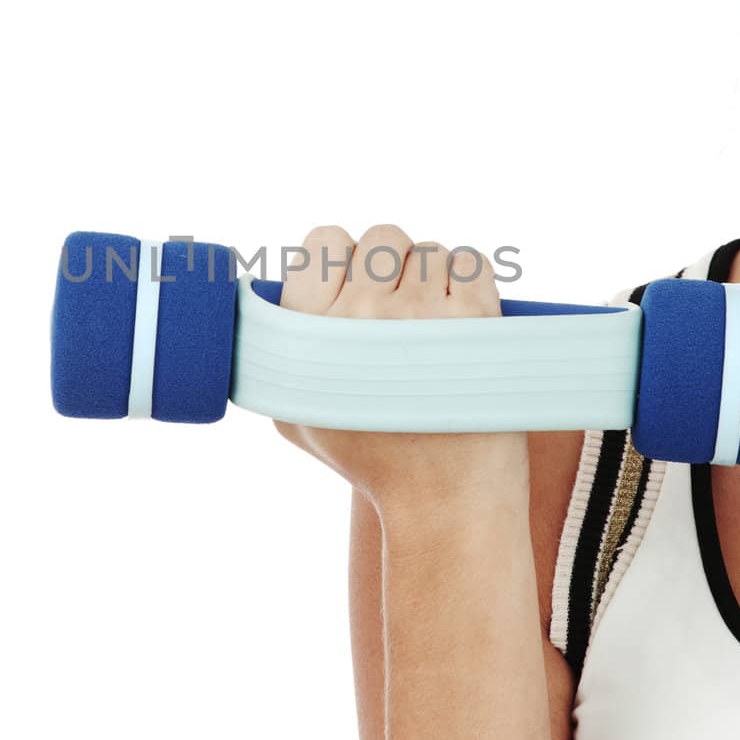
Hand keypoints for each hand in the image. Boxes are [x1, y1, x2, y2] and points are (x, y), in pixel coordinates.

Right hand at [271, 224, 528, 514]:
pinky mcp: (475, 318)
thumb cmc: (368, 455)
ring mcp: (420, 313)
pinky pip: (471, 261)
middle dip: (392, 268)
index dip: (342, 261)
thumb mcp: (293, 412)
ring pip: (428, 250)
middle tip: (402, 314)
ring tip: (435, 330)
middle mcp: (359, 314)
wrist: (442, 500)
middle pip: (381, 238)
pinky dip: (470, 282)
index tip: (355, 292)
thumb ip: (273, 351)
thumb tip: (264, 292)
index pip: (323, 240)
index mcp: (309, 328)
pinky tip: (463, 325)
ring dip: (433, 279)